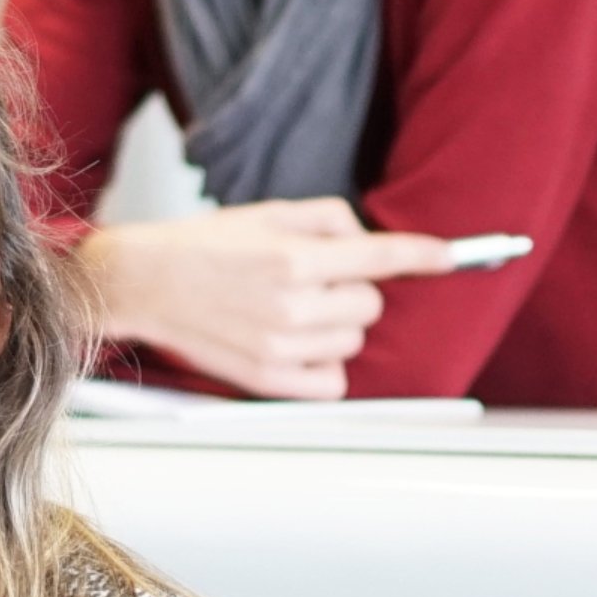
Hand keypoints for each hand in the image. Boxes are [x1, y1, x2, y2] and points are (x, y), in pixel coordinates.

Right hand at [75, 198, 455, 400]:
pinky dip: (326, 365)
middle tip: (315, 280)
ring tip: (296, 310)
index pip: (380, 258)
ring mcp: (279, 348)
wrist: (146, 282)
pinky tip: (299, 344)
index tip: (450, 257)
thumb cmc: (207, 246)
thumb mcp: (269, 213)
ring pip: (354, 342)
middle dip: (354, 289)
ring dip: (338, 326)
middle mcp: (290, 306)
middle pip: (371, 304)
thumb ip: (329, 220)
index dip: (424, 256)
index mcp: (292, 259)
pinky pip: (333, 383)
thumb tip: (371, 240)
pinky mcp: (266, 379)